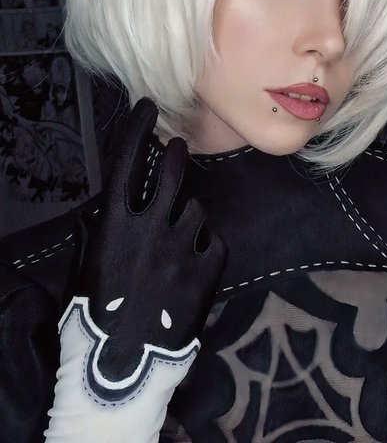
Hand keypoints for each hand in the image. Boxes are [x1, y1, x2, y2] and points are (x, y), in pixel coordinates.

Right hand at [59, 98, 225, 402]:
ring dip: (188, 215)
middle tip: (176, 149)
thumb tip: (104, 210)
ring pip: (197, 209)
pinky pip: (215, 240)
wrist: (124, 365)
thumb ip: (97, 233)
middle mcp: (151, 228)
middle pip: (171, 173)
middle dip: (174, 155)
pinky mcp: (208, 270)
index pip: (127, 162)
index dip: (136, 130)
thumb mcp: (85, 268)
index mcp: (115, 225)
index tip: (145, 107)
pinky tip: (194, 258)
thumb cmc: (96, 315)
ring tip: (177, 237)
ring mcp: (182, 248)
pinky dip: (206, 245)